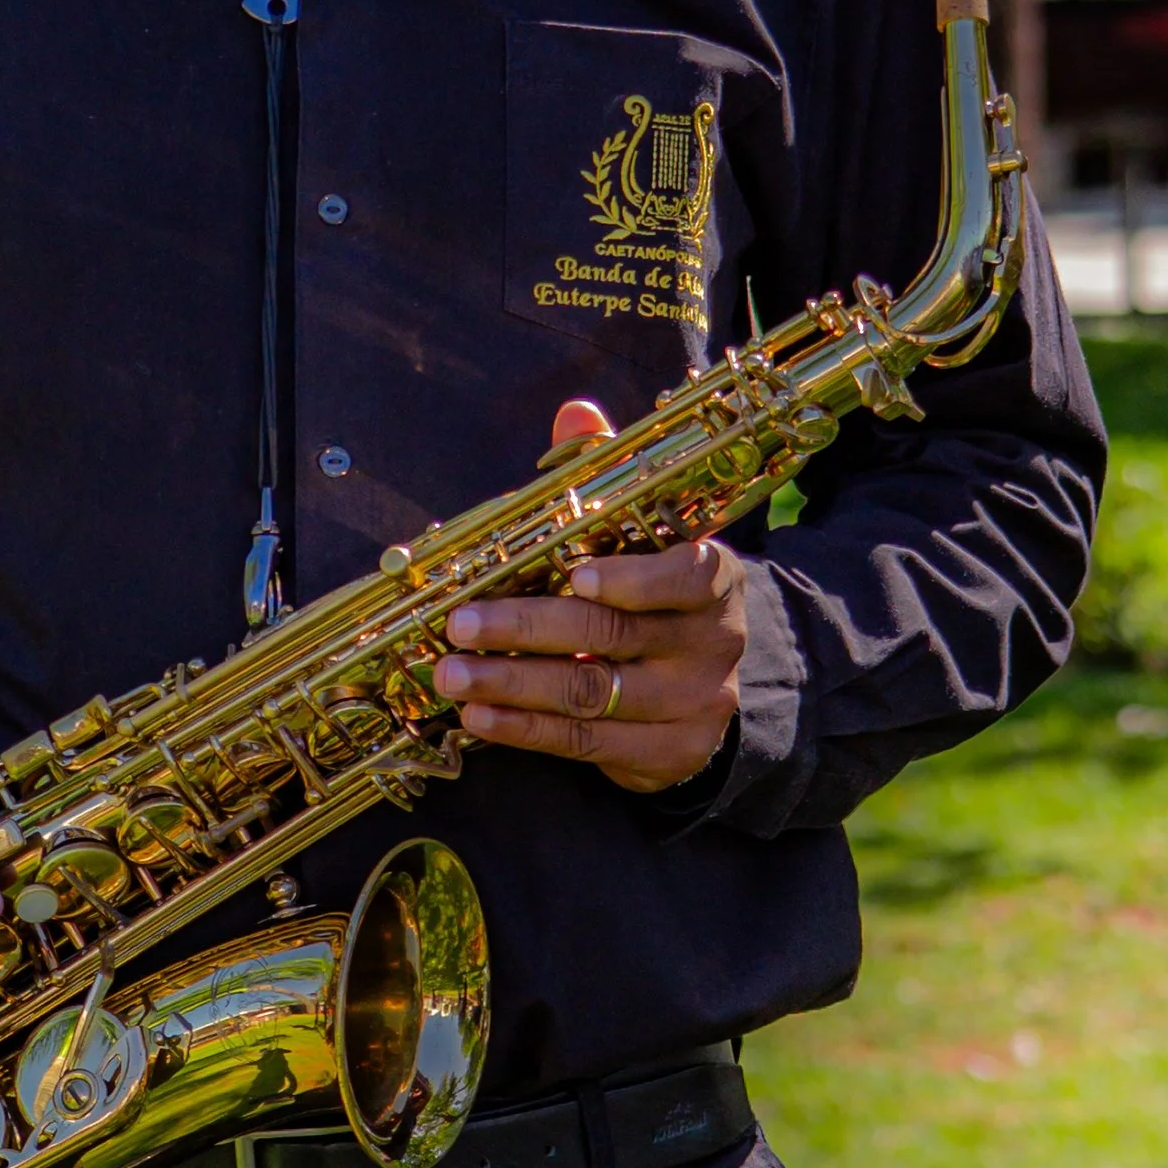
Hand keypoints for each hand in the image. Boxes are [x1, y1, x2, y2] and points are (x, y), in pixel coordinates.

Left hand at [430, 401, 745, 793]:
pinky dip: (526, 730)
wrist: (706, 680)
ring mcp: (695, 704)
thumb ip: (609, 475)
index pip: (687, 576)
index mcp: (715, 579)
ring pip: (593, 694)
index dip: (633, 579)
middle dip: (528, 628)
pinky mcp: (669, 754)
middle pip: (614, 635)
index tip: (574, 575)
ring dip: (512, 684)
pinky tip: (480, 717)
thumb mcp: (644, 533)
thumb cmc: (657, 592)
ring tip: (452, 674)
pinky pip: (587, 743)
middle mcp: (715, 643)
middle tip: (460, 624)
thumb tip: (576, 414)